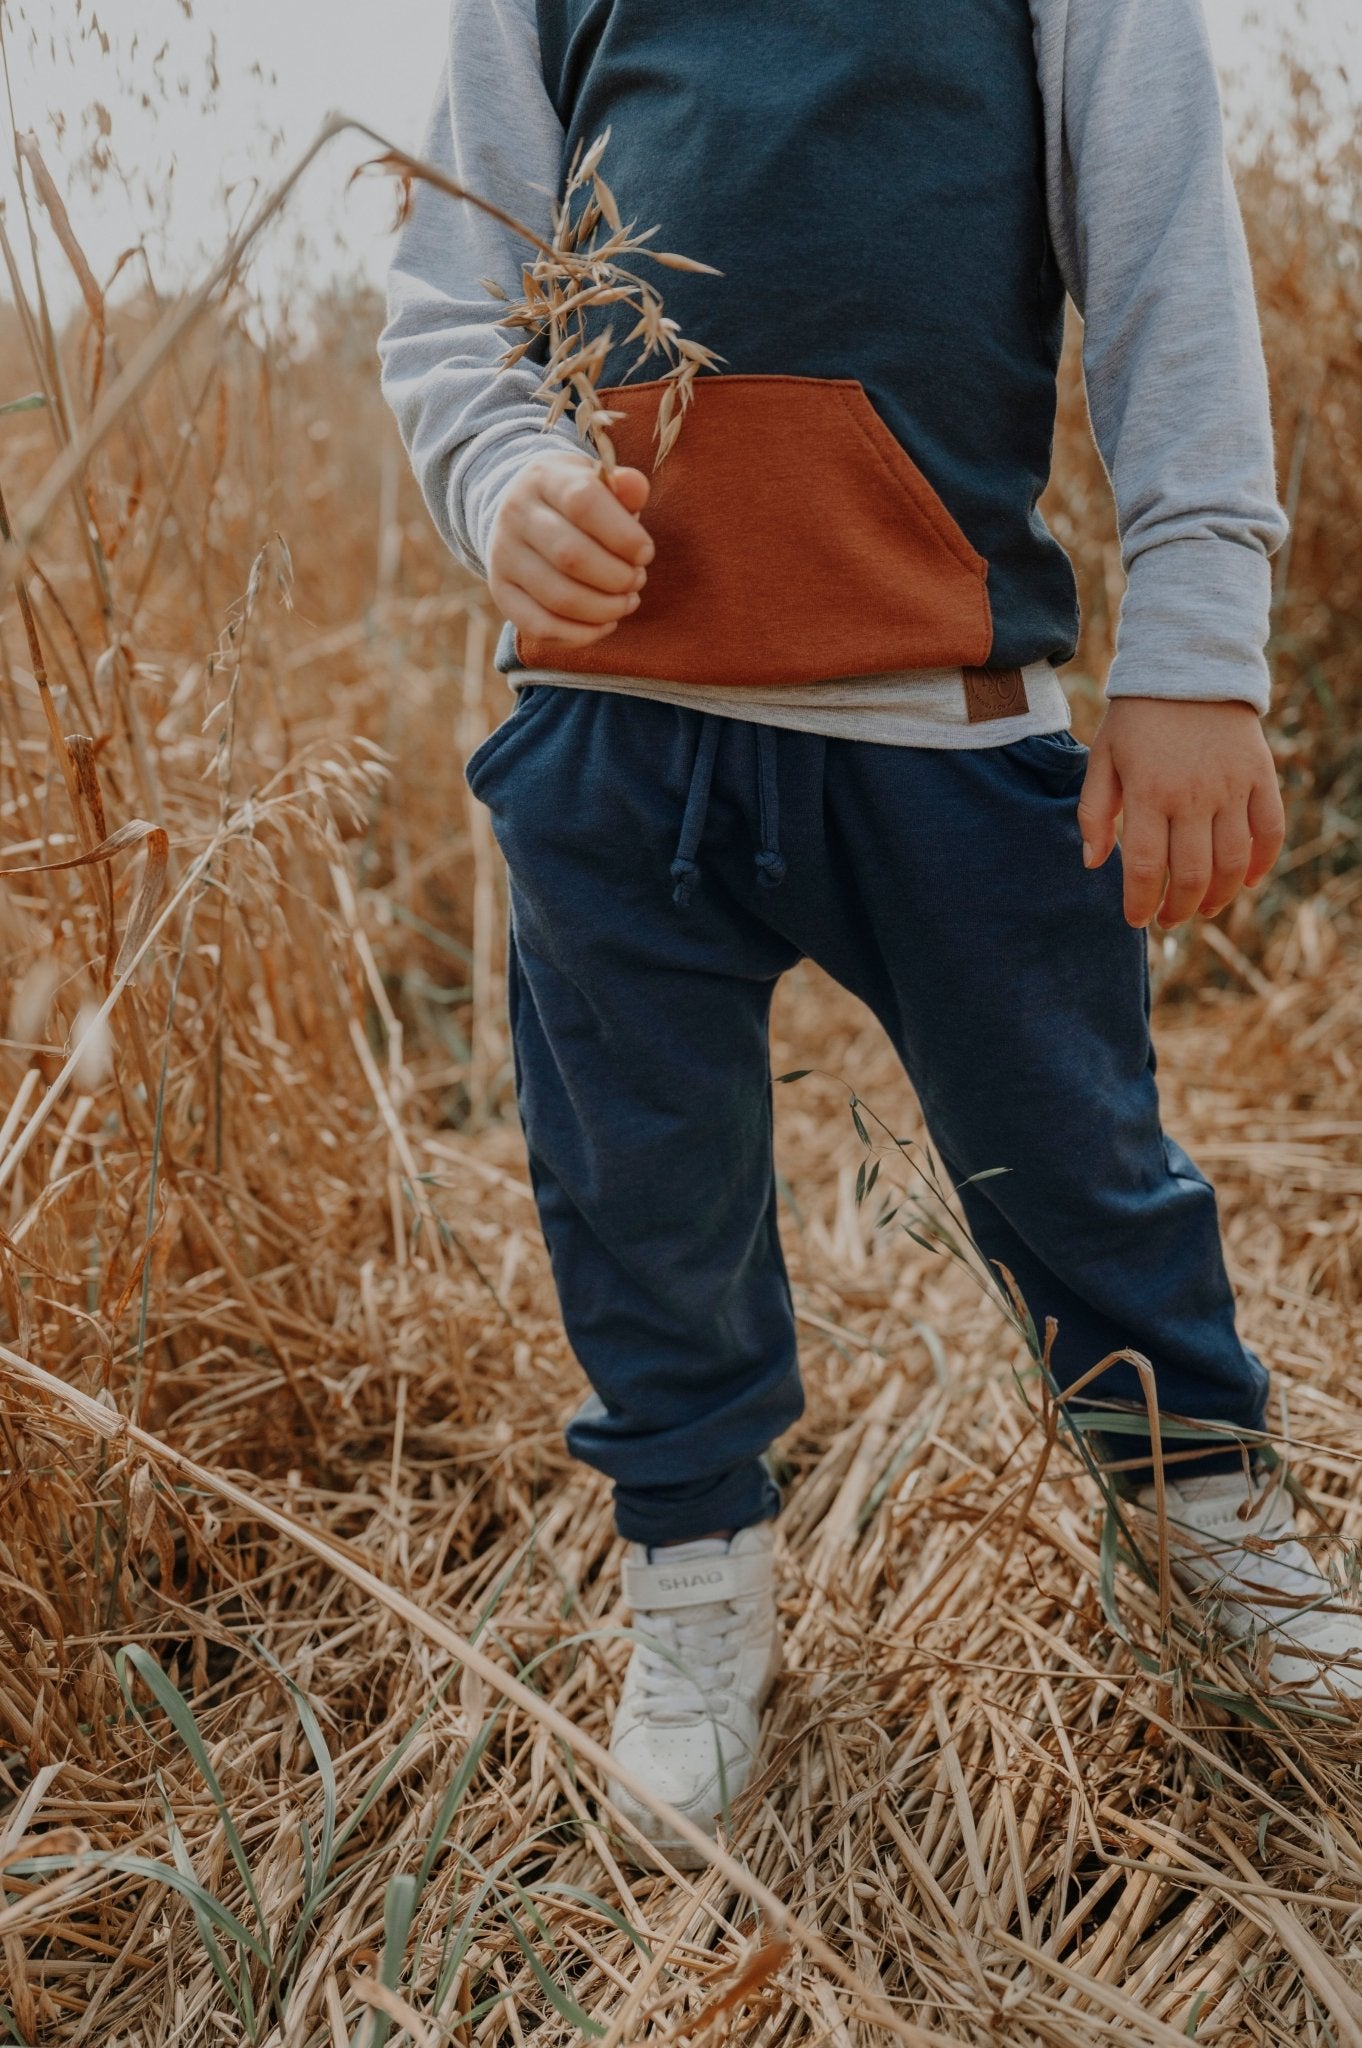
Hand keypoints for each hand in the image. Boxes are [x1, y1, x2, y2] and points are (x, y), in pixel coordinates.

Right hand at [487, 455, 652, 647]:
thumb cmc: (577, 502)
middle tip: (637, 580)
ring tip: (626, 602)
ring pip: (558, 598)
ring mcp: (503, 556)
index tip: (645, 553)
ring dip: (604, 609)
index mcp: (544, 478)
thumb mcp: (598, 482)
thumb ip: (624, 487)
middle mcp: (516, 515)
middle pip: (571, 556)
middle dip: (617, 578)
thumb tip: (635, 487)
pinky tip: (605, 624)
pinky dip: (581, 635)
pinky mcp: (501, 592)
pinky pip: (540, 627)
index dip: (623, 535)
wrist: (524, 512)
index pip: (583, 503)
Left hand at [1078, 698, 1284, 928]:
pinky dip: (1261, 863)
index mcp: (1148, 793)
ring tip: (1203, 909)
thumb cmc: (1138, 717)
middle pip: (1191, 874)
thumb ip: (1094, 812)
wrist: (1190, 665)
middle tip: (1168, 919)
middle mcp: (1192, 795)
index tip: (1136, 920)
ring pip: (1232, 862)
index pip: (1145, 868)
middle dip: (1178, 908)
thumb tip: (1092, 863)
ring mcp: (1231, 787)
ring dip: (1218, 896)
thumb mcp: (1102, 758)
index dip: (1140, 903)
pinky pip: (1269, 831)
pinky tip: (1244, 881)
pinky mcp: (1259, 776)